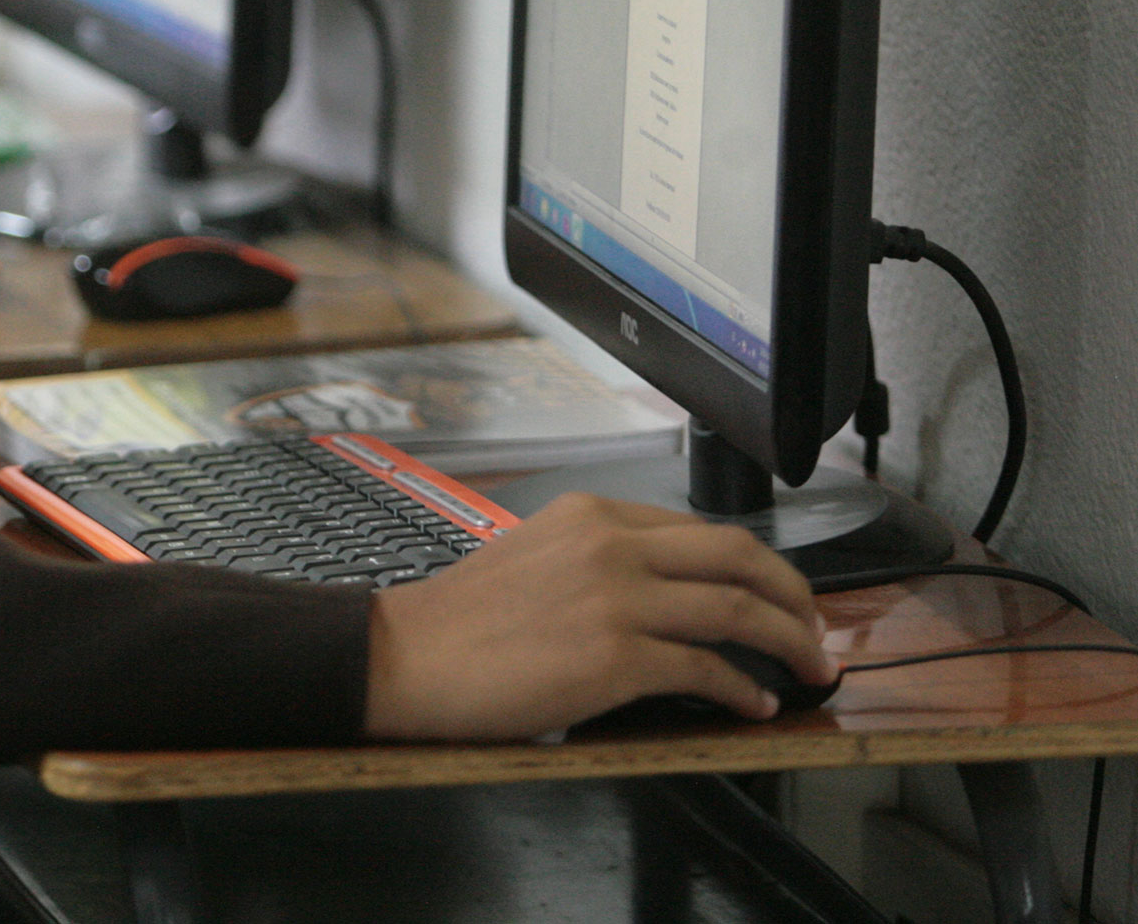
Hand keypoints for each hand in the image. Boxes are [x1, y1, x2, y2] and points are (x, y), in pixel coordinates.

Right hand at [364, 491, 835, 738]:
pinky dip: (745, 690)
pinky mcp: (616, 658)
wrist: (406, 656)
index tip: (775, 595)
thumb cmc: (459, 620)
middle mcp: (611, 546)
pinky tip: (754, 705)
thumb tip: (661, 594)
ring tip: (808, 669)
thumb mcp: (534, 555)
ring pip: (738, 610)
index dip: (755, 566)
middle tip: (814, 629)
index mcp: (591, 515)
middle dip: (795, 596)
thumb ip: (597, 559)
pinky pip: (708, 670)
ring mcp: (617, 600)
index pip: (701, 531)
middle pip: (739, 556)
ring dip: (789, 644)